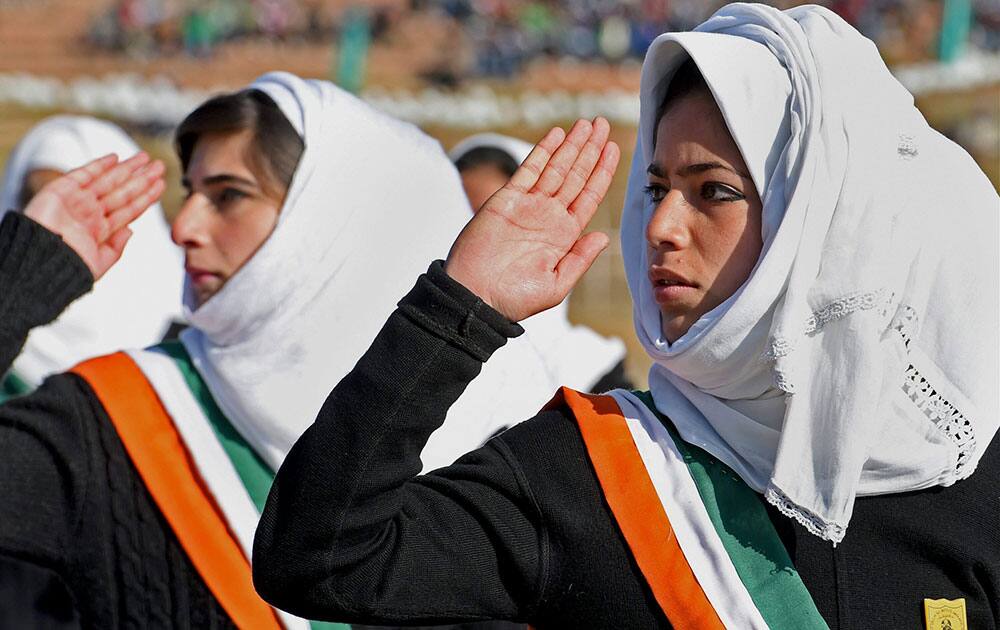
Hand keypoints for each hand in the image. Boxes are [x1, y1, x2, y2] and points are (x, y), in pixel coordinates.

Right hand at [23, 152, 165, 279]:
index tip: (161, 185)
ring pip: (108, 181)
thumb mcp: (99, 263)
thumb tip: (131, 231)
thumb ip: (116, 248)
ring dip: (127, 169)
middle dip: (141, 179)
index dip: (146, 197)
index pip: (129, 209)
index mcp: (100, 231)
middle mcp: (90, 214)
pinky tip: (115, 158)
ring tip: (145, 158)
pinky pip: (84, 174)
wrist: (39, 262)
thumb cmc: (67, 268)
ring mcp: (77, 201)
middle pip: (122, 192)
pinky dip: (99, 165)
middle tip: (159, 166)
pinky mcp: (61, 190)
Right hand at [445, 117, 619, 321]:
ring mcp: (528, 206)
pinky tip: (557, 135)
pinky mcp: (506, 200)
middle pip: (575, 175)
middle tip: (603, 124)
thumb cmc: (514, 299)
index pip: (588, 196)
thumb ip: (579, 260)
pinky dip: (542, 152)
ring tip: (587, 124)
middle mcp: (548, 216)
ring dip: (571, 146)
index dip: (602, 171)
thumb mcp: (555, 285)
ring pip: (555, 168)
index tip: (614, 148)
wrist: (475, 297)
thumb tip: (603, 236)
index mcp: (564, 235)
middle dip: (590, 150)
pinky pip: (528, 170)